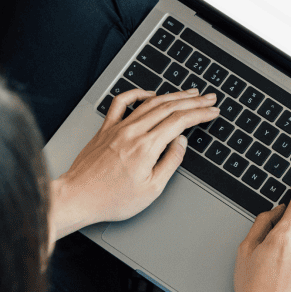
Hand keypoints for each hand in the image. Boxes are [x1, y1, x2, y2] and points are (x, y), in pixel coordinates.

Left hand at [49, 88, 218, 243]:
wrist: (78, 197)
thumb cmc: (111, 199)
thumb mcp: (151, 189)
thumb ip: (170, 162)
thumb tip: (181, 142)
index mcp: (146, 147)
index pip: (180, 121)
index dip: (200, 114)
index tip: (212, 112)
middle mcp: (132, 132)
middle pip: (169, 107)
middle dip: (193, 101)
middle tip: (209, 98)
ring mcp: (118, 127)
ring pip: (150, 102)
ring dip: (173, 95)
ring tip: (189, 93)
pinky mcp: (106, 128)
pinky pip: (122, 102)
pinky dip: (138, 93)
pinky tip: (149, 93)